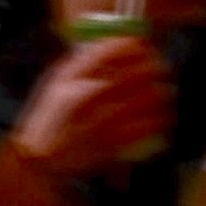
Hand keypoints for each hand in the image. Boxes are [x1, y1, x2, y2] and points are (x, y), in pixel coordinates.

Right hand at [10, 34, 175, 174]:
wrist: (42, 161)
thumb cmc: (51, 119)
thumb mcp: (56, 84)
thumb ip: (82, 64)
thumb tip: (114, 44)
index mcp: (72, 77)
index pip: (111, 50)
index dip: (133, 45)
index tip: (143, 45)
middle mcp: (87, 95)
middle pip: (136, 72)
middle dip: (155, 67)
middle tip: (160, 69)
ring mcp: (101, 119)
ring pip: (148, 97)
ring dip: (161, 93)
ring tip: (163, 92)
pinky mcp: (113, 142)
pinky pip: (148, 125)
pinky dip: (159, 119)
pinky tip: (161, 116)